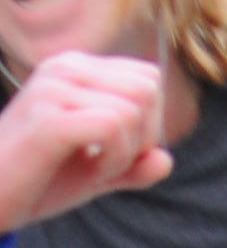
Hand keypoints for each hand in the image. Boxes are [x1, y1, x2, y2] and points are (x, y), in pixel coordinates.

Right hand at [0, 52, 171, 230]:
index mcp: (77, 69)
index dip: (149, 124)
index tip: (118, 151)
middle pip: (147, 90)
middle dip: (143, 136)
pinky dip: (114, 159)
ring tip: (93, 167)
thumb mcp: (96, 172)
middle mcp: (65, 67)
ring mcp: (54, 89)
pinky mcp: (49, 119)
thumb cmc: (38, 180)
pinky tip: (91, 173)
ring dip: (126, 153)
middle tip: (110, 161)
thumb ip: (134, 166)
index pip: (148, 80)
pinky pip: (112, 127)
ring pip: (133, 110)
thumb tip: (166, 160)